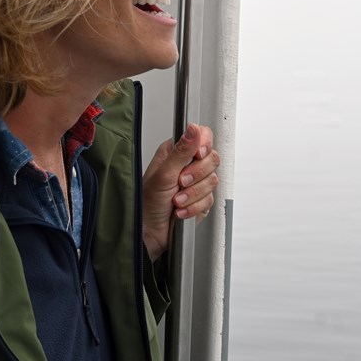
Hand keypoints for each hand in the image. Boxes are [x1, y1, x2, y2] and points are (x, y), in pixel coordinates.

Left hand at [141, 123, 219, 261]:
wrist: (148, 231)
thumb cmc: (147, 202)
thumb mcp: (163, 173)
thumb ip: (181, 151)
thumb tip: (193, 129)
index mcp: (176, 152)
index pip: (203, 136)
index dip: (204, 145)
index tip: (197, 156)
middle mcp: (188, 165)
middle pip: (212, 158)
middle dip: (196, 175)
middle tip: (180, 182)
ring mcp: (196, 183)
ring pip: (213, 181)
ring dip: (192, 194)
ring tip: (176, 200)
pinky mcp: (201, 200)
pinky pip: (209, 199)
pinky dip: (194, 207)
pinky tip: (180, 211)